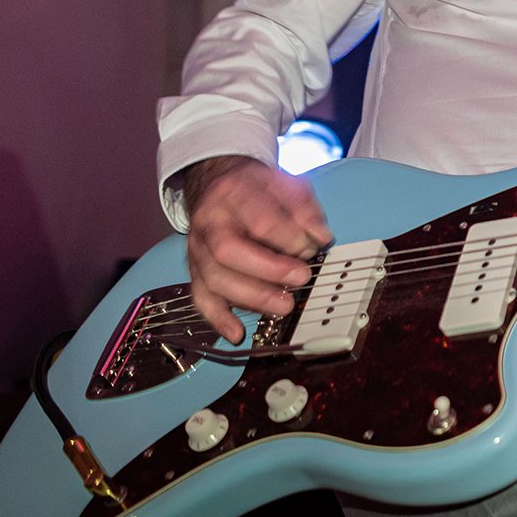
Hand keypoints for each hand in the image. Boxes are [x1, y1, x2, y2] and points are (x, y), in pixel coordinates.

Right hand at [183, 156, 332, 343]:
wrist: (219, 183)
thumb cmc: (256, 189)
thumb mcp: (285, 183)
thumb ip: (304, 207)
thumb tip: (320, 236)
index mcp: (232, 193)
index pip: (260, 219)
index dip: (289, 238)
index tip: (313, 247)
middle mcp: (209, 222)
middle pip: (228, 251)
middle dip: (268, 270)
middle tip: (301, 278)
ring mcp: (198, 248)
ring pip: (215, 279)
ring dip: (252, 297)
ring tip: (284, 305)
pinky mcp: (196, 270)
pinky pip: (200, 298)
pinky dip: (218, 318)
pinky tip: (237, 333)